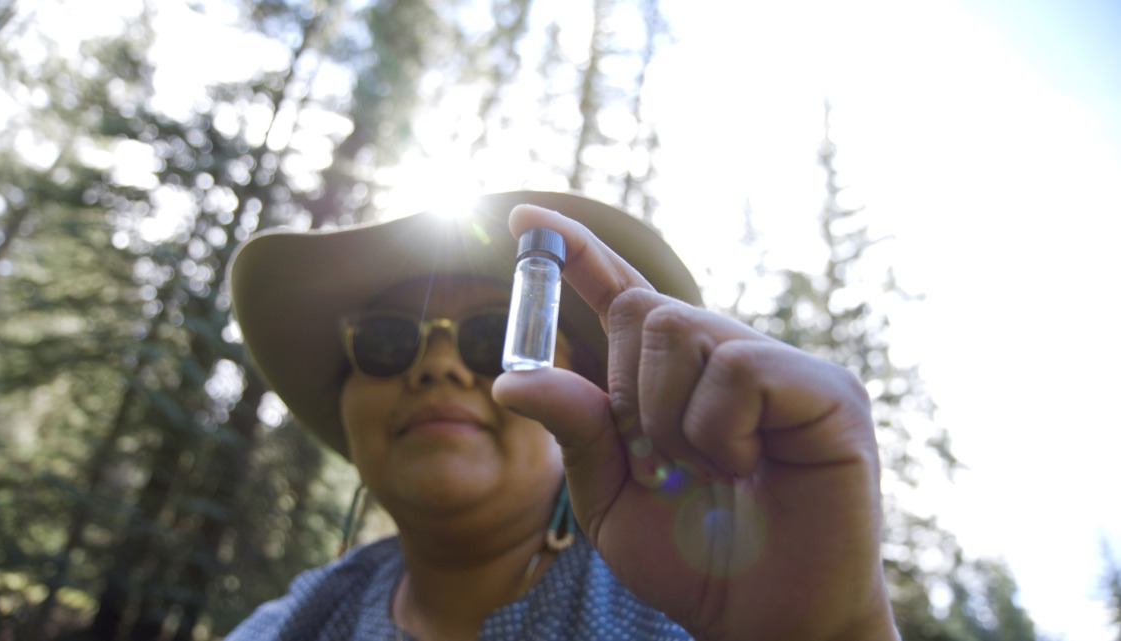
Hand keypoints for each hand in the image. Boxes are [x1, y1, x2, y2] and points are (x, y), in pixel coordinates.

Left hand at [492, 205, 898, 640]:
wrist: (764, 621)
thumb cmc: (693, 560)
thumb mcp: (611, 497)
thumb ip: (575, 429)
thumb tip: (513, 377)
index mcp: (678, 379)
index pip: (622, 297)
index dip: (575, 256)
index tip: (523, 217)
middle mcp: (730, 358)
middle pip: (644, 309)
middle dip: (629, 390)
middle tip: (664, 462)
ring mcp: (783, 368)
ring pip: (683, 328)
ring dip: (669, 417)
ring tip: (712, 473)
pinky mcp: (826, 389)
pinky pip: (738, 367)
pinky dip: (718, 430)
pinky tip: (749, 468)